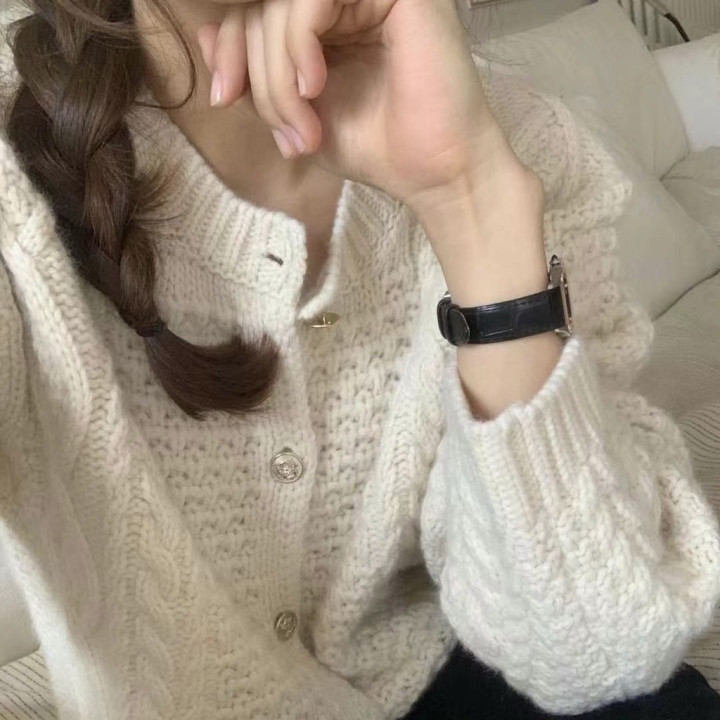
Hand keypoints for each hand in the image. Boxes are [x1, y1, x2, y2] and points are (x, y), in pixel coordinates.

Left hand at [195, 0, 526, 213]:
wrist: (433, 172)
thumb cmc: (376, 147)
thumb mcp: (296, 114)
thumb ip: (256, 77)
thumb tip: (207, 38)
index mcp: (329, 23)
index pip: (256, 14)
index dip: (229, 50)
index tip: (223, 98)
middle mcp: (349, 0)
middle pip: (264, 10)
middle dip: (259, 79)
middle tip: (289, 136)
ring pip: (283, 5)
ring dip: (277, 75)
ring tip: (305, 127)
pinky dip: (298, 44)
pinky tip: (314, 87)